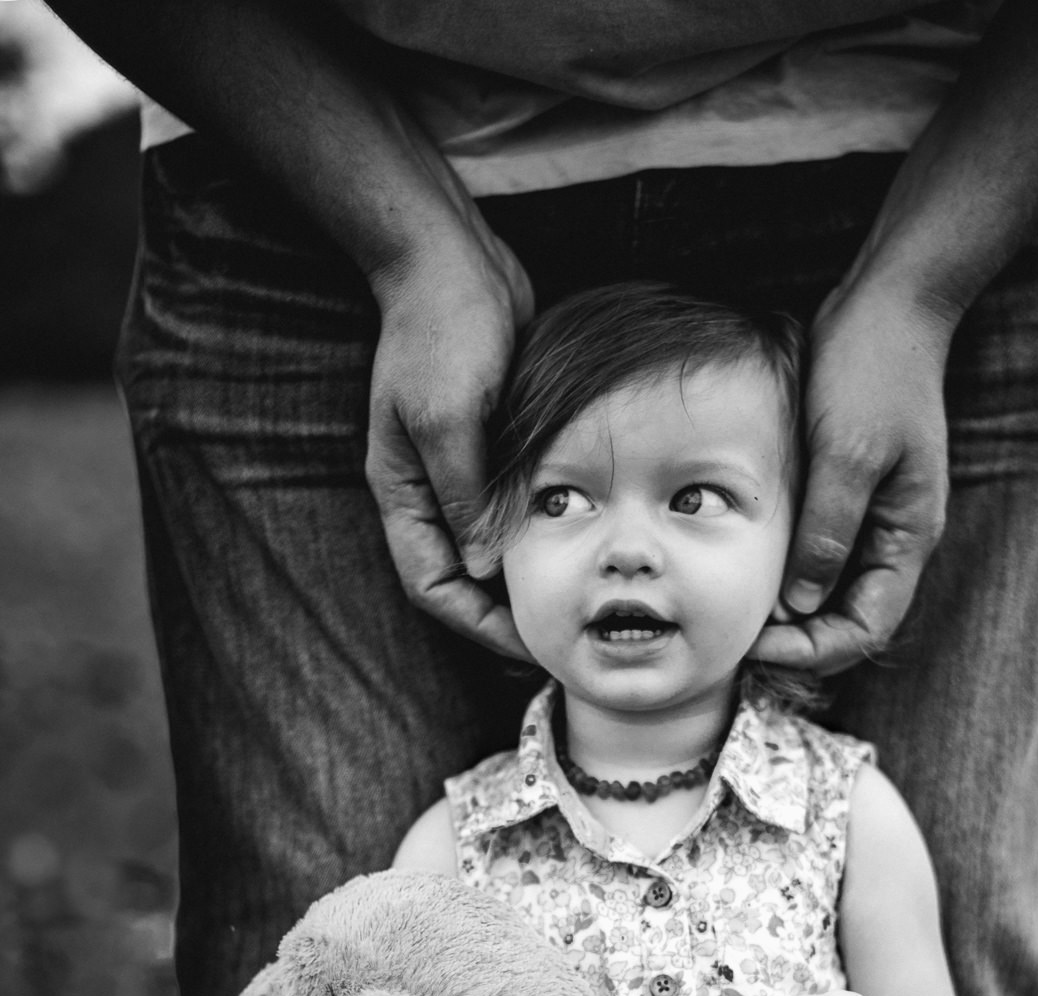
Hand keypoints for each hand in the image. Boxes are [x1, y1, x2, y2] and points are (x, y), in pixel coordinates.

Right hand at [365, 197, 535, 659]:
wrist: (451, 259)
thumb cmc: (442, 329)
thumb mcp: (449, 415)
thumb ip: (465, 493)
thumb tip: (483, 569)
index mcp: (403, 493)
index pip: (433, 586)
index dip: (478, 625)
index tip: (530, 646)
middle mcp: (428, 493)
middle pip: (463, 582)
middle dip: (506, 616)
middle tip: (564, 637)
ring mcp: (460, 472)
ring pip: (491, 552)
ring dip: (528, 580)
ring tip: (579, 603)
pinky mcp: (493, 451)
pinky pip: (516, 512)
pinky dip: (544, 537)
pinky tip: (585, 547)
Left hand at [753, 281, 955, 675]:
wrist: (889, 305)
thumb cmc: (873, 370)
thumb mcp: (846, 454)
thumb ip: (826, 532)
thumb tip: (800, 606)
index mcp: (908, 537)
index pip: (868, 629)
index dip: (814, 650)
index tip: (758, 646)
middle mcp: (895, 539)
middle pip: (850, 621)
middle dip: (799, 641)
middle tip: (738, 637)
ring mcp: (875, 519)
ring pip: (834, 594)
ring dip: (791, 613)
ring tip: (740, 611)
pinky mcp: (852, 496)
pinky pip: (822, 555)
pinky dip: (789, 572)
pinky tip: (751, 567)